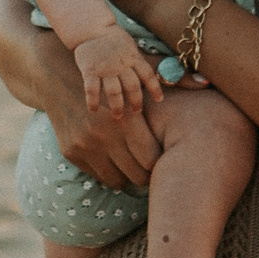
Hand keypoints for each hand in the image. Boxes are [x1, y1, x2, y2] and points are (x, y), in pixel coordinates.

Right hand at [54, 63, 163, 191]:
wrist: (58, 76)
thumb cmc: (108, 79)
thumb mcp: (137, 78)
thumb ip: (173, 81)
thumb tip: (201, 83)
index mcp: (127, 119)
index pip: (153, 160)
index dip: (161, 165)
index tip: (164, 162)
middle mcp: (105, 135)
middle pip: (138, 175)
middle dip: (147, 175)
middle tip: (149, 168)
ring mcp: (85, 146)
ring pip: (118, 182)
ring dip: (127, 177)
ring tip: (131, 165)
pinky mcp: (71, 152)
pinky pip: (98, 176)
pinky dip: (108, 172)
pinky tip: (113, 160)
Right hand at [73, 23, 158, 121]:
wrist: (91, 28)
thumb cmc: (113, 39)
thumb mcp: (130, 46)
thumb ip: (137, 61)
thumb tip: (148, 76)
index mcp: (133, 58)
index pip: (148, 75)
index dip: (155, 88)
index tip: (159, 99)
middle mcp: (121, 65)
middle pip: (132, 87)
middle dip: (136, 101)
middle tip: (136, 112)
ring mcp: (105, 68)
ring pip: (114, 92)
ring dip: (117, 106)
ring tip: (118, 116)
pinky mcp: (90, 71)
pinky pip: (92, 90)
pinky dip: (93, 101)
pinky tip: (94, 110)